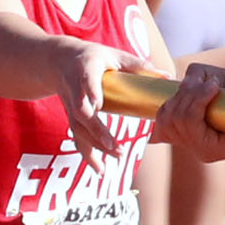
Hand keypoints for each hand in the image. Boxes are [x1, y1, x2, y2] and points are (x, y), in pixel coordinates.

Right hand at [33, 35, 152, 172]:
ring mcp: (70, 104)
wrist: (58, 61)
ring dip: (94, 147)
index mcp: (86, 68)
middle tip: (115, 146)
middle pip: (82, 112)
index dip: (90, 91)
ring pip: (78, 129)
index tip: (97, 104)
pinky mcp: (70, 117)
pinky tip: (100, 170)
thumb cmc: (93, 57)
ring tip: (111, 162)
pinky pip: (77, 137)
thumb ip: (138, 65)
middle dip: (97, 130)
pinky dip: (87, 155)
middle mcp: (74, 88)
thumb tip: (166, 76)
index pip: (86, 80)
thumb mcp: (114, 54)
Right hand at [157, 60, 224, 161]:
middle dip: (182, 93)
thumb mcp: (224, 82)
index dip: (165, 105)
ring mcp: (201, 150)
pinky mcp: (212, 151)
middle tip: (208, 83)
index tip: (186, 88)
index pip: (162, 124)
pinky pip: (191, 126)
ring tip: (213, 85)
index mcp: (193, 133)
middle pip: (167, 118)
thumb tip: (179, 78)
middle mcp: (194, 145)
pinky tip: (212, 89)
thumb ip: (200, 77)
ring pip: (177, 119)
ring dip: (191, 95)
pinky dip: (198, 102)